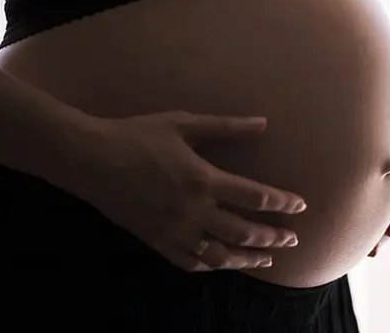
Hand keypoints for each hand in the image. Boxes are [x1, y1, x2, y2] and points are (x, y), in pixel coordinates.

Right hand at [58, 111, 305, 271]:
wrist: (89, 159)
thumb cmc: (137, 135)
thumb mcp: (184, 123)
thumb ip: (226, 127)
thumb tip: (263, 122)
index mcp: (203, 179)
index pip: (255, 197)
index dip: (282, 203)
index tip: (300, 206)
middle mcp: (193, 211)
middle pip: (244, 231)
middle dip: (273, 237)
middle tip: (293, 239)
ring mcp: (174, 230)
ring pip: (220, 254)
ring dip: (248, 258)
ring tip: (268, 259)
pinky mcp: (155, 241)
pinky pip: (189, 261)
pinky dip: (211, 265)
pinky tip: (223, 263)